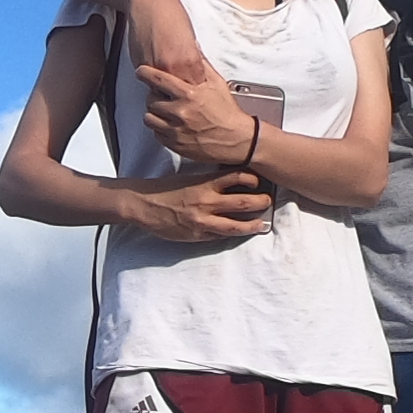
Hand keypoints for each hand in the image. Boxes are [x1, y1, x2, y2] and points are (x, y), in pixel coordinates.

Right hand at [111, 170, 273, 245]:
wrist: (143, 204)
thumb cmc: (165, 189)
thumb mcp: (189, 178)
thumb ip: (209, 181)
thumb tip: (231, 182)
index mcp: (205, 182)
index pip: (237, 176)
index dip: (253, 178)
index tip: (260, 181)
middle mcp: (207, 201)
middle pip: (243, 201)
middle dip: (261, 202)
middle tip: (268, 202)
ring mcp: (203, 220)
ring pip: (236, 224)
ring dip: (253, 225)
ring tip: (262, 225)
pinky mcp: (197, 235)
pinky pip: (219, 236)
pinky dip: (231, 234)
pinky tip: (239, 234)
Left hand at [138, 55, 257, 170]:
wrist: (236, 140)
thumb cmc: (227, 113)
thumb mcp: (217, 84)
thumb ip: (202, 66)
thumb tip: (194, 48)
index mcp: (189, 94)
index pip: (158, 79)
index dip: (145, 73)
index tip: (141, 71)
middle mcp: (180, 112)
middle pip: (150, 99)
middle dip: (154, 95)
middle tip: (161, 96)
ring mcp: (176, 130)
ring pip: (149, 118)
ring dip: (155, 113)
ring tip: (165, 111)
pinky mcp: (174, 144)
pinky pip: (156, 133)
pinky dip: (160, 128)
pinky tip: (171, 124)